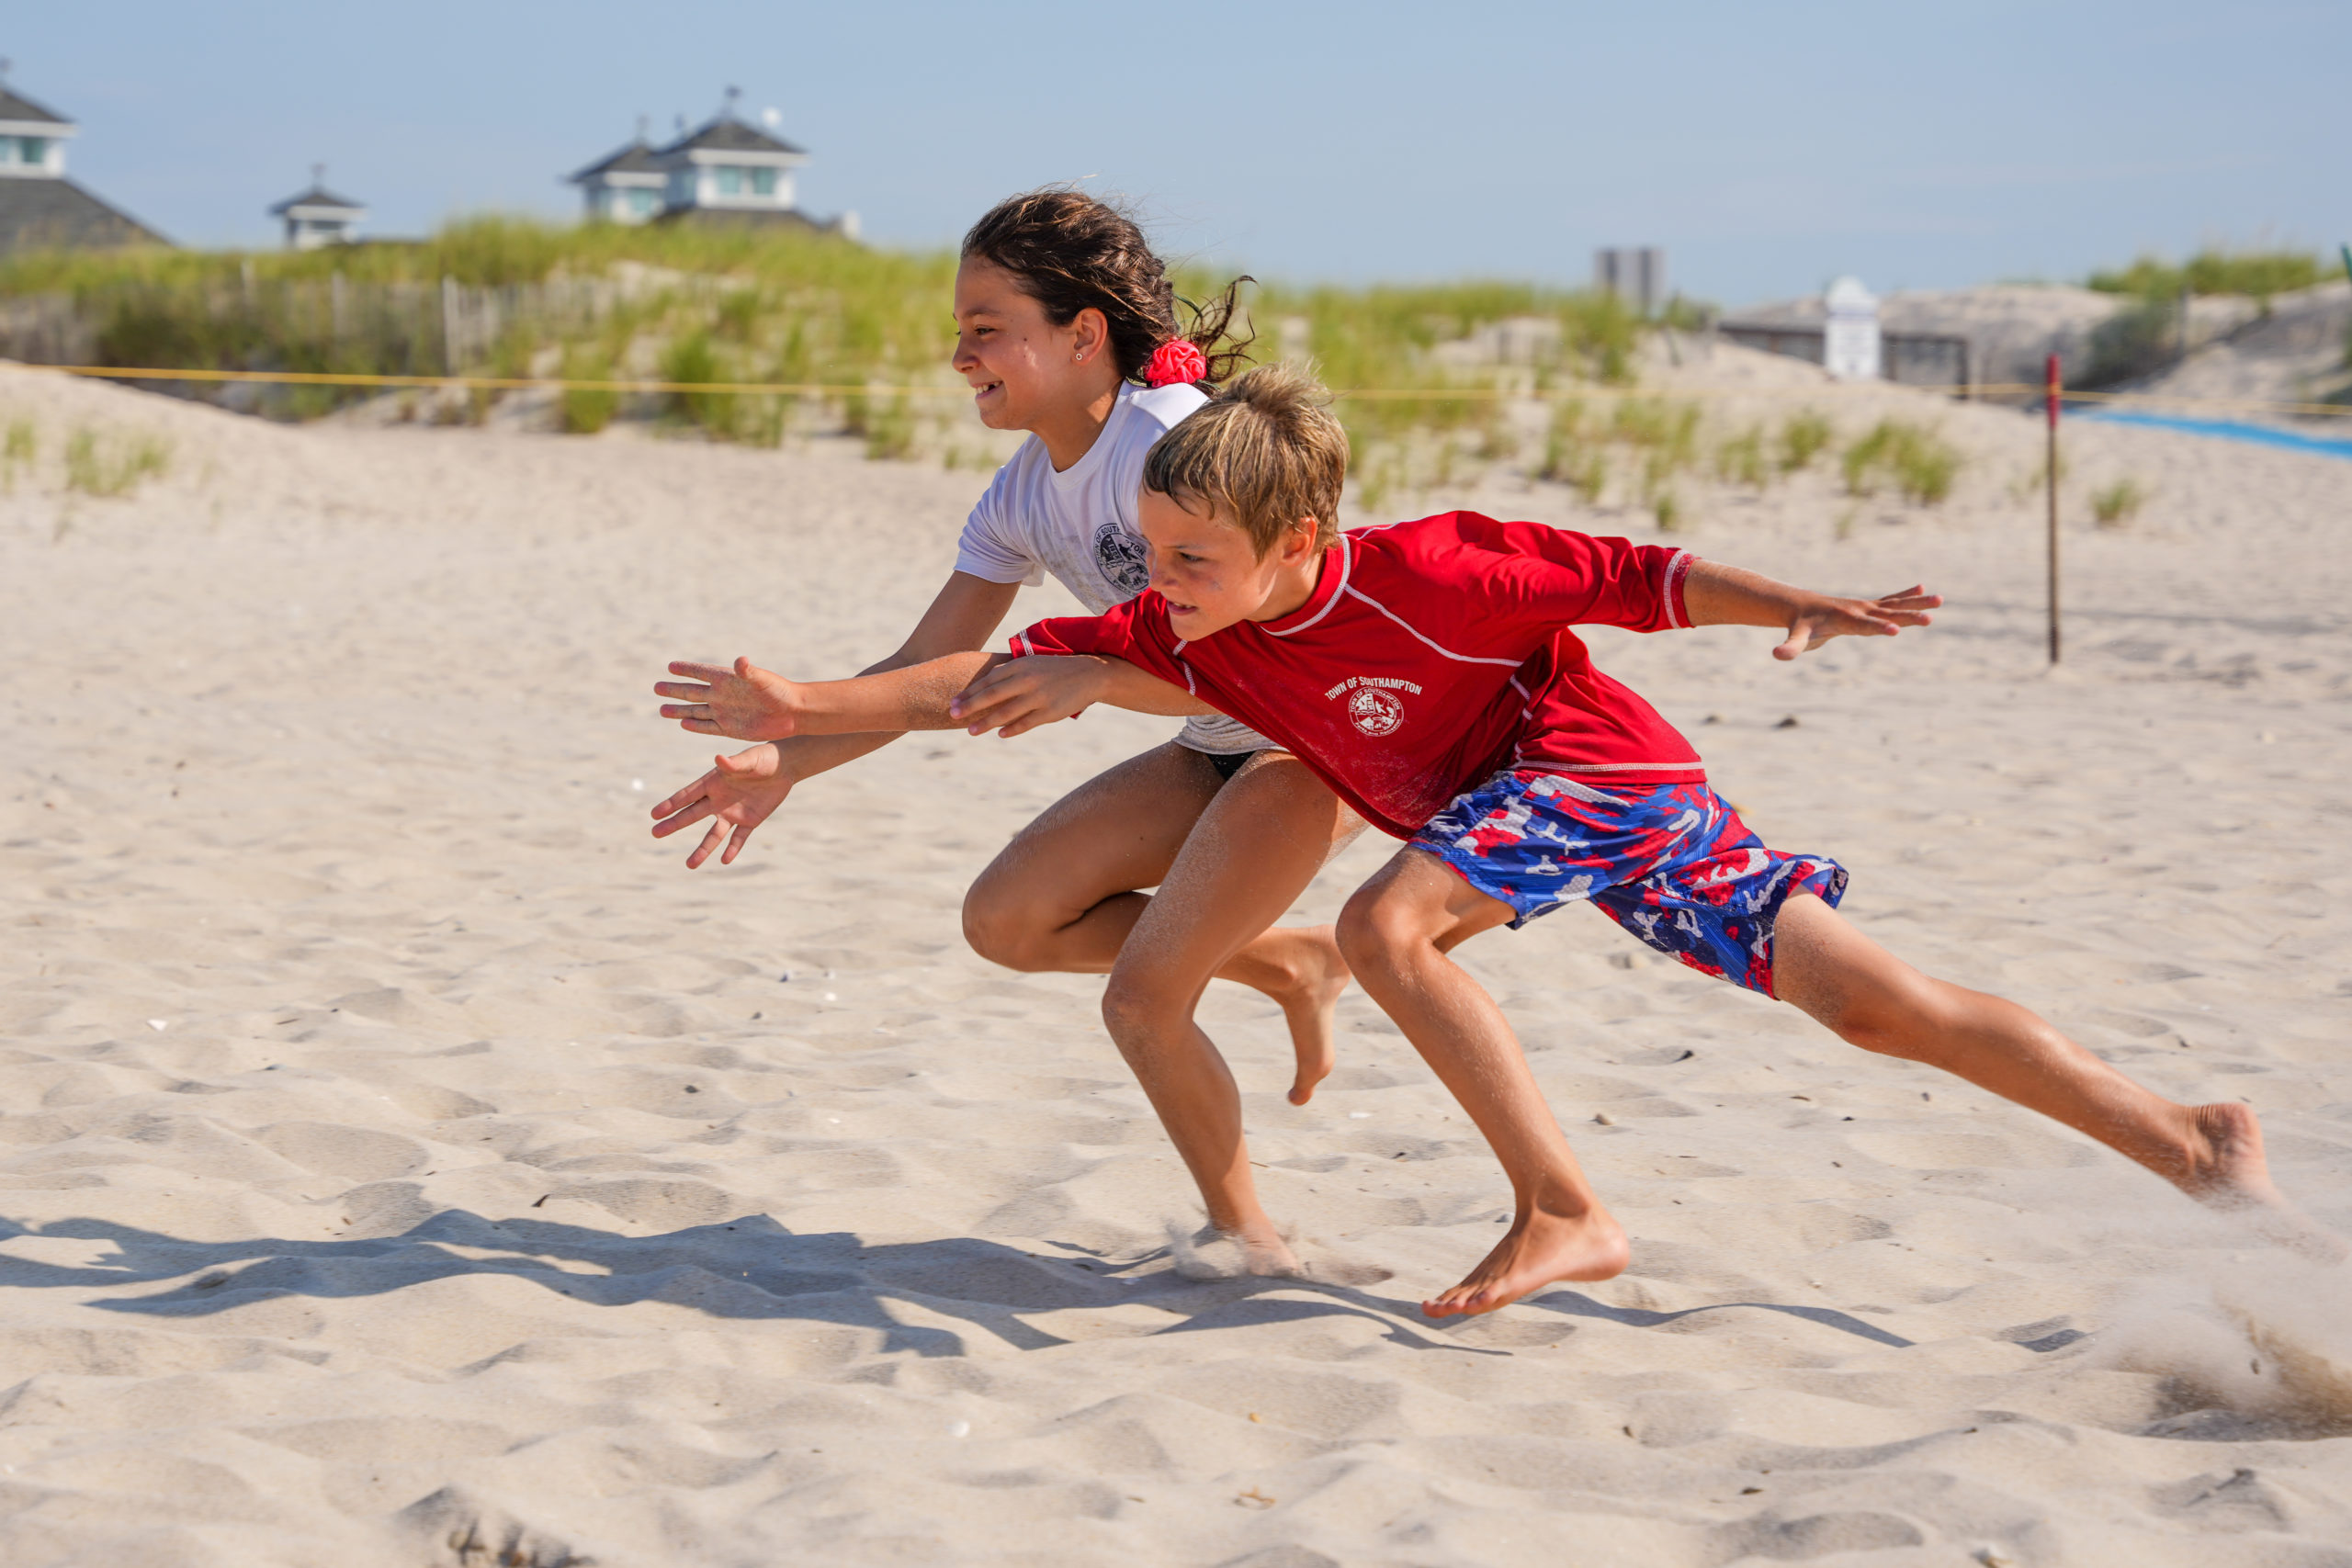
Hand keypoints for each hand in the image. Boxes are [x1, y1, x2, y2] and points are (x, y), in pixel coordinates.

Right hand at [648, 743, 792, 867]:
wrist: (783, 767)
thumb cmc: (763, 758)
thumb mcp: (749, 760)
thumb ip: (735, 763)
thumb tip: (719, 758)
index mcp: (714, 782)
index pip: (688, 795)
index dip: (671, 804)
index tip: (654, 814)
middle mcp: (719, 800)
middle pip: (692, 815)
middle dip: (674, 824)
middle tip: (655, 833)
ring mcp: (733, 813)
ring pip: (714, 834)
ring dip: (703, 849)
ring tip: (690, 865)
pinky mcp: (750, 821)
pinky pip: (739, 838)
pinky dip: (732, 849)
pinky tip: (724, 861)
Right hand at [655, 656, 803, 739]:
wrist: (792, 713)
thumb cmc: (779, 691)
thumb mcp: (762, 679)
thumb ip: (748, 671)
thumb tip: (740, 661)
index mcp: (728, 679)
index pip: (701, 672)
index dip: (686, 669)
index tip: (670, 666)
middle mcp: (723, 695)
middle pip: (692, 692)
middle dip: (674, 690)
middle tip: (656, 687)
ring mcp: (725, 712)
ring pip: (696, 711)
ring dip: (679, 710)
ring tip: (661, 710)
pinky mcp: (730, 728)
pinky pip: (708, 726)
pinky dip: (695, 726)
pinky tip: (683, 724)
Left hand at [948, 655, 1108, 737]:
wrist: (1089, 673)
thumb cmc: (1054, 670)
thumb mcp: (1031, 663)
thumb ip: (1008, 672)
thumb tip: (984, 684)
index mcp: (1020, 665)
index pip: (988, 680)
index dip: (969, 692)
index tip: (953, 702)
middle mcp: (1027, 679)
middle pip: (991, 695)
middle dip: (970, 706)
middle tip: (952, 715)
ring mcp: (1039, 696)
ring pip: (1006, 712)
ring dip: (986, 723)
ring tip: (971, 731)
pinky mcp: (1050, 712)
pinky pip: (1026, 723)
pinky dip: (1011, 729)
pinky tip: (999, 734)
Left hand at [1773, 584, 1939, 659]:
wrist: (1799, 605)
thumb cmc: (1799, 625)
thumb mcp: (1795, 638)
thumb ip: (1789, 647)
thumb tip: (1777, 656)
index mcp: (1843, 620)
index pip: (1864, 626)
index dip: (1878, 629)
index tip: (1895, 631)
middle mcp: (1858, 610)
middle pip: (1887, 614)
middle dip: (1909, 617)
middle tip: (1931, 618)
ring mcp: (1865, 607)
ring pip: (1894, 604)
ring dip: (1916, 602)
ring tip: (1940, 599)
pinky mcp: (1868, 607)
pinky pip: (1889, 600)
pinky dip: (1905, 594)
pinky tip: (1922, 587)